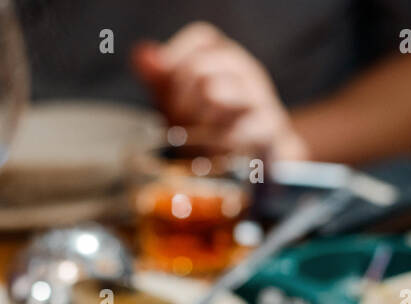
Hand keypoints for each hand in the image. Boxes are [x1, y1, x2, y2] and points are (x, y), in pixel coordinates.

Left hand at [132, 21, 309, 160]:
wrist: (261, 157)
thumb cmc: (215, 124)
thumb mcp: (182, 100)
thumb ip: (160, 78)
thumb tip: (141, 54)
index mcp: (226, 56)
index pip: (202, 39)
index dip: (177, 61)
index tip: (169, 92)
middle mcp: (247, 71)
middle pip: (202, 68)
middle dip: (181, 101)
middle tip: (180, 123)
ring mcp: (260, 98)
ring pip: (216, 93)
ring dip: (196, 122)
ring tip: (196, 139)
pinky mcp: (269, 129)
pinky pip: (236, 130)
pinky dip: (216, 144)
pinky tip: (211, 154)